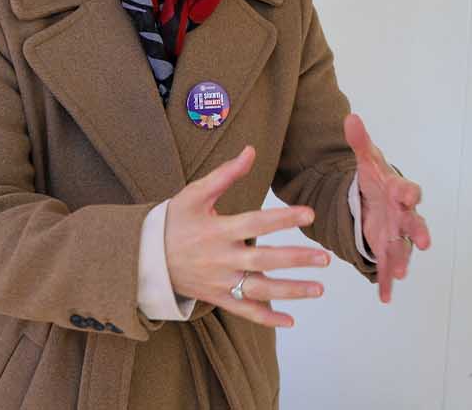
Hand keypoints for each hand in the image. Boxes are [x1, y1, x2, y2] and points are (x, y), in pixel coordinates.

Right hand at [163, 146, 330, 327]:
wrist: (145, 257)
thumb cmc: (174, 220)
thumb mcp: (195, 194)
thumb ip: (225, 174)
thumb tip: (251, 150)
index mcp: (218, 230)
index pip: (256, 223)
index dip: (283, 219)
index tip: (309, 214)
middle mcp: (221, 259)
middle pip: (264, 261)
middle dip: (296, 260)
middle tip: (326, 258)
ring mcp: (220, 282)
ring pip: (259, 290)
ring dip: (290, 292)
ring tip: (319, 289)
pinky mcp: (217, 298)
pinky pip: (244, 311)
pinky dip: (266, 319)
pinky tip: (290, 320)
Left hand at [345, 113, 431, 303]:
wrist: (376, 199)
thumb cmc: (376, 179)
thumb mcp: (366, 160)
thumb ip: (360, 142)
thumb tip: (350, 117)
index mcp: (399, 191)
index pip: (408, 190)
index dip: (409, 192)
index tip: (408, 194)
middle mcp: (403, 214)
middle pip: (415, 222)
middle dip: (419, 231)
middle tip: (424, 241)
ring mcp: (396, 234)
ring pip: (403, 248)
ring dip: (403, 259)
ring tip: (401, 272)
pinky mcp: (386, 250)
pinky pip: (386, 267)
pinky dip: (386, 283)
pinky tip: (385, 297)